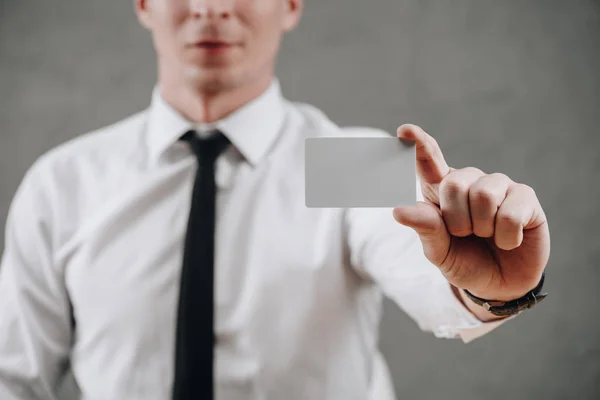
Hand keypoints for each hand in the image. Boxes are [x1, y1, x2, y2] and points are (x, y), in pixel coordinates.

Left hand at [392, 124, 549, 301]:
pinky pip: (509, 213)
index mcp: (441, 191)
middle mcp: (470, 182)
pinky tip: (509, 240)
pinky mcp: (525, 197)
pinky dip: (506, 237)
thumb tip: (397, 210)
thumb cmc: (465, 261)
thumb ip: (424, 228)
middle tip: (465, 235)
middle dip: (457, 219)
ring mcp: (499, 186)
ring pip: (483, 195)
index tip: (406, 130)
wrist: (500, 284)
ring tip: (487, 236)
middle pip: (454, 183)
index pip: (429, 162)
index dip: (419, 145)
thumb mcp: (439, 250)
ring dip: (481, 228)